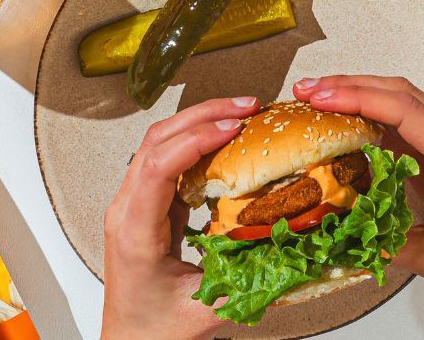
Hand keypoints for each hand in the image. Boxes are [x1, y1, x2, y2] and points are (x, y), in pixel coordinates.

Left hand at [101, 96, 257, 339]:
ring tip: (239, 114)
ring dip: (197, 122)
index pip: (157, 166)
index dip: (195, 139)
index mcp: (135, 232)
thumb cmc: (154, 330)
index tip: (232, 128)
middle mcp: (126, 210)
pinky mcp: (144, 206)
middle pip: (156, 141)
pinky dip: (194, 142)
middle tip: (246, 107)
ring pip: (157, 144)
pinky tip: (223, 140)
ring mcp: (131, 205)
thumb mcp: (207, 310)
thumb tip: (297, 260)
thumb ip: (251, 282)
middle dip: (202, 115)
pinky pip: (164, 160)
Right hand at [292, 76, 423, 338]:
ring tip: (321, 102)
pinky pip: (410, 130)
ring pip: (405, 106)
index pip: (405, 109)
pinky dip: (376, 122)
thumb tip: (335, 235)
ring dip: (363, 99)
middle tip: (309, 91)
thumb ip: (381, 242)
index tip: (321, 96)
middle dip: (352, 86)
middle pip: (402, 94)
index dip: (357, 96)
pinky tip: (351, 129)